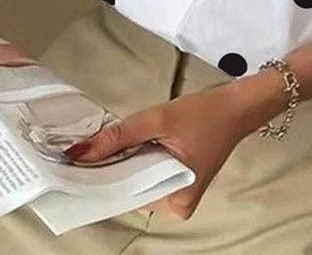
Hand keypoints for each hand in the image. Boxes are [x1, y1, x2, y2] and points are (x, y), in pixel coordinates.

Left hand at [62, 83, 247, 219]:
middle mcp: (173, 206)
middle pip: (128, 189)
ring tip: (103, 143)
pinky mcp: (177, 181)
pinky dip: (135, 159)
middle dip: (109, 168)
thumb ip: (118, 137)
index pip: (123, 195)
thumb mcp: (158, 120)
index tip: (72, 162)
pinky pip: (146, 174)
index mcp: (173, 202)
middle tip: (85, 147)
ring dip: (121, 162)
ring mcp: (176, 195)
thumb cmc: (205, 114)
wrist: (238, 105)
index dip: (97, 177)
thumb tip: (77, 154)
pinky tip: (125, 144)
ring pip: (135, 180)